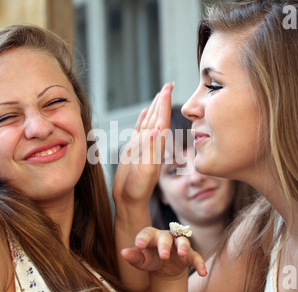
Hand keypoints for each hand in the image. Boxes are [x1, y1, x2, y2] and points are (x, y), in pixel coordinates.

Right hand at [112, 83, 173, 205]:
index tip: (168, 89)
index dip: (165, 105)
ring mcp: (143, 146)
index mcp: (156, 147)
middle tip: (168, 84)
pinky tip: (145, 112)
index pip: (162, 121)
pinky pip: (139, 130)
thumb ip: (150, 151)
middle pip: (158, 117)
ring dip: (155, 108)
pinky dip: (143, 120)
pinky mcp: (134, 150)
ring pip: (150, 122)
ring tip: (158, 94)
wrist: (129, 200)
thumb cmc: (137, 189)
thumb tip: (155, 130)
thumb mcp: (145, 171)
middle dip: (162, 101)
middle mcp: (152, 144)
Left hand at [121, 227, 207, 278]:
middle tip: (163, 255)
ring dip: (183, 246)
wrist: (164, 267)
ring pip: (182, 241)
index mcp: (151, 235)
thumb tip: (123, 253)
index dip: (143, 238)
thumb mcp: (141, 260)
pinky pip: (196, 257)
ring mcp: (178, 245)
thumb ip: (134, 256)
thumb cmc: (150, 259)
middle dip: (164, 245)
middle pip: (166, 237)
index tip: (139, 245)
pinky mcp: (189, 255)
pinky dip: (200, 264)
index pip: (146, 233)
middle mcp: (166, 237)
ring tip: (182, 253)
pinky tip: (203, 273)